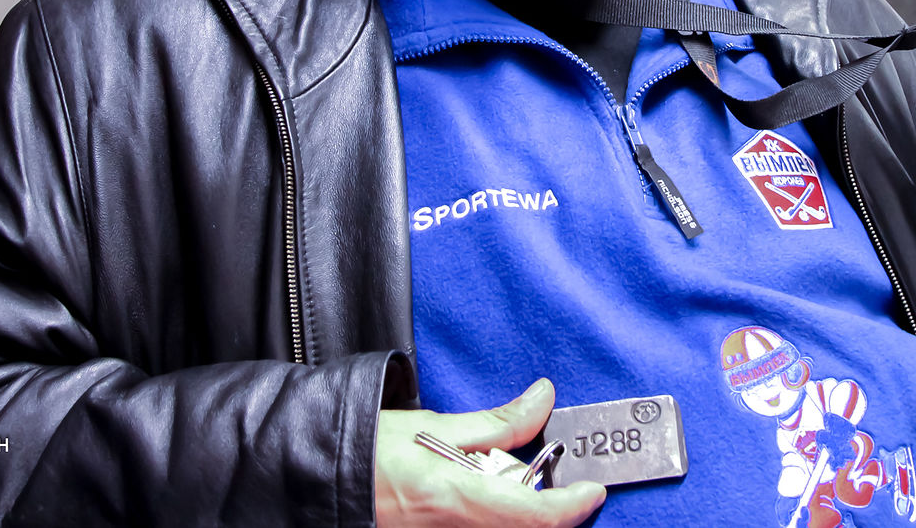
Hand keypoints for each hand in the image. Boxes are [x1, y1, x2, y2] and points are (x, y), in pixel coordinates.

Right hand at [375, 378, 606, 526]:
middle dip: (548, 507)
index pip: (535, 515)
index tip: (592, 489)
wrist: (323, 480)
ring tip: (508, 481)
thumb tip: (543, 400)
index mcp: (457, 497)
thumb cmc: (368, 451)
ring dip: (522, 510)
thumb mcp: (435, 425)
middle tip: (552, 478)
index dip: (573, 505)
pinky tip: (488, 493)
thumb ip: (498, 422)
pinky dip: (500, 514)